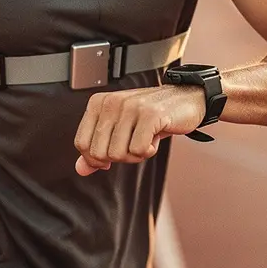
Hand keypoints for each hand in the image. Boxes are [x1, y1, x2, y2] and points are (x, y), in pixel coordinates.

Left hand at [73, 86, 203, 175]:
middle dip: (119, 157)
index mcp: (98, 103)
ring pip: (118, 154)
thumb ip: (98, 148)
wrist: (185, 98)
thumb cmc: (150, 116)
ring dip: (136, 155)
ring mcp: (130, 107)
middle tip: (134, 144)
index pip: (82, 144)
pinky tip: (155, 137)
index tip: (113, 154)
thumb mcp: (120, 130)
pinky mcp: (150, 114)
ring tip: (145, 139)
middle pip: (99, 153)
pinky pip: (139, 150)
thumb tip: (80, 169)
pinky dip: (149, 151)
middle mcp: (111, 102)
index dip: (96, 158)